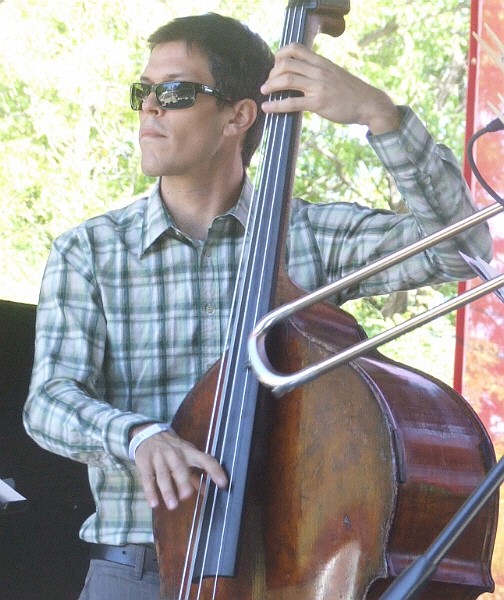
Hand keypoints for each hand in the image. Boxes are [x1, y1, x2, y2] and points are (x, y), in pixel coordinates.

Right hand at [131, 425, 227, 510]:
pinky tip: (154, 503)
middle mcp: (175, 453)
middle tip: (186, 497)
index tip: (223, 483)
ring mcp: (159, 457)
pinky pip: (147, 478)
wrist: (148, 433)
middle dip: (183, 482)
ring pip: (163, 474)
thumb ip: (195, 476)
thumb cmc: (172, 449)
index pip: (205, 459)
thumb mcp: (186, 457)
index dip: (215, 470)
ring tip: (172, 505)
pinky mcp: (145, 462)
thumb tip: (207, 492)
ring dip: (168, 490)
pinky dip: (150, 491)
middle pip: (180, 467)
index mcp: (189, 452)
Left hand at [261, 43, 400, 134]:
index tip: (275, 65)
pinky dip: (276, 105)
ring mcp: (318, 86)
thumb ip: (318, 71)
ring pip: (287, 79)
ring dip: (271, 85)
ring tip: (264, 91)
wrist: (368, 103)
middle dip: (272, 72)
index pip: (295, 48)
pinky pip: (292, 102)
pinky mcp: (318, 103)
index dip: (279, 54)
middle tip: (269, 83)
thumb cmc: (350, 91)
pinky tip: (268, 108)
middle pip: (287, 63)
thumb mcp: (334, 73)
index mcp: (321, 62)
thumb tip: (301, 74)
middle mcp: (318, 70)